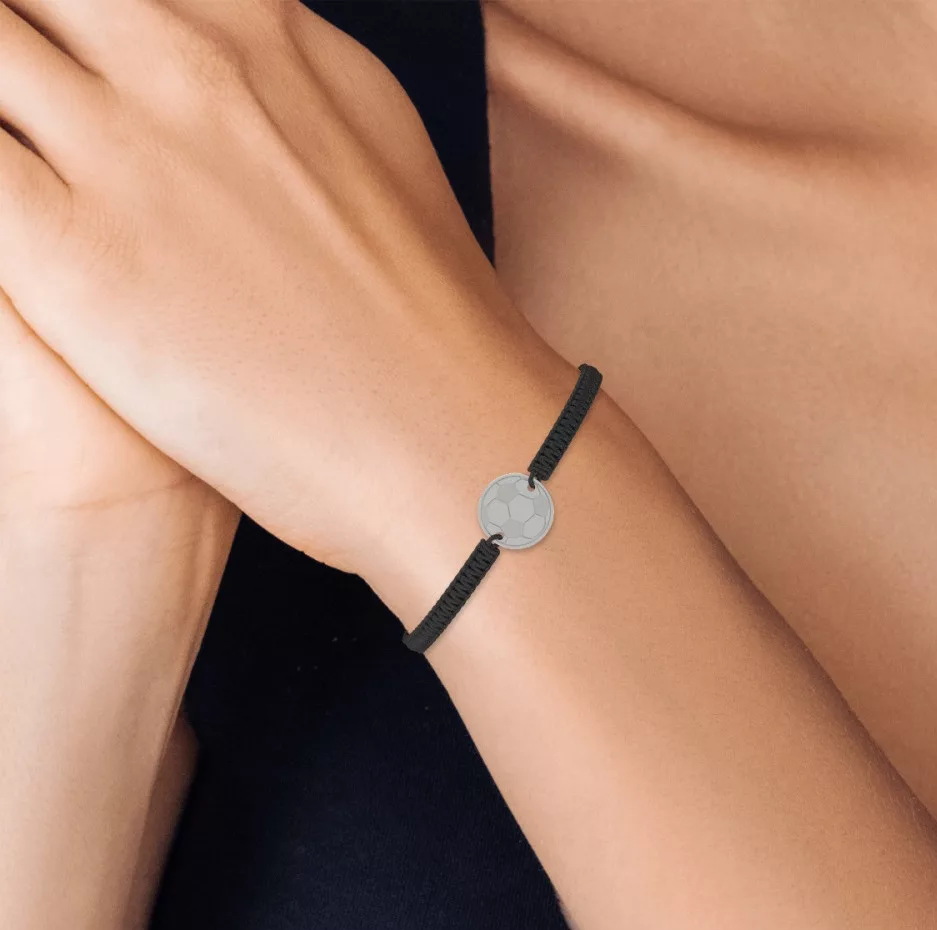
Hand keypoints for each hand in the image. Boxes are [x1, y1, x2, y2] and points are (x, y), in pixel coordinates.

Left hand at [0, 0, 556, 574]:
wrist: (451, 440)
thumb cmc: (433, 327)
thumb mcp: (377, 157)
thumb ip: (294, 96)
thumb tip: (251, 77)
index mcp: (270, 33)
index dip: (77, 23)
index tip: (71, 60)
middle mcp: (190, 61)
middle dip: (21, 34)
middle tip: (33, 114)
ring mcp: (126, 148)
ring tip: (32, 186)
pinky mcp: (70, 256)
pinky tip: (15, 236)